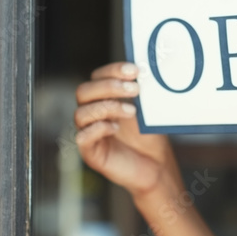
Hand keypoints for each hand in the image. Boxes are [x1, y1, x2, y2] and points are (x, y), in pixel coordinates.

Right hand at [74, 62, 176, 196]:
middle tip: (135, 89)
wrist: (156, 166)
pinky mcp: (90, 152)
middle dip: (109, 87)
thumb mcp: (146, 110)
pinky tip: (115, 128)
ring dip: (107, 107)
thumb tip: (145, 69)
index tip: (134, 71)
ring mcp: (89, 132)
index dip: (113, 70)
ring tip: (131, 112)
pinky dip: (98, 129)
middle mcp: (92, 113)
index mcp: (103, 99)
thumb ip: (140, 92)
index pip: (97, 77)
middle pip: (83, 91)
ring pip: (81, 113)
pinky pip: (82, 137)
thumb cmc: (149, 137)